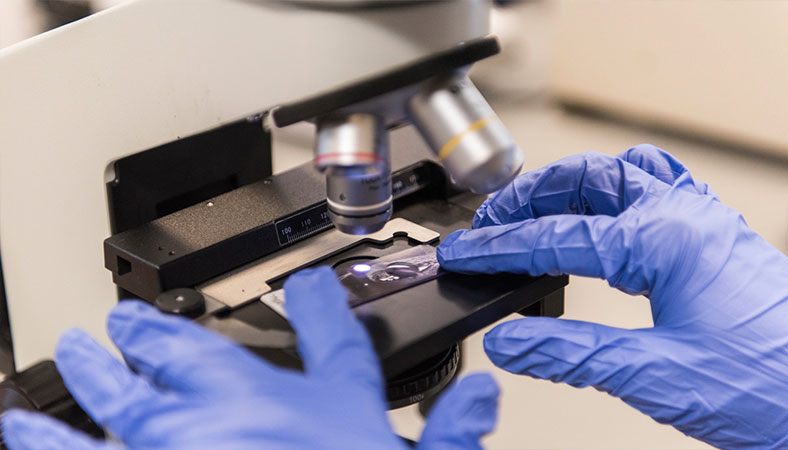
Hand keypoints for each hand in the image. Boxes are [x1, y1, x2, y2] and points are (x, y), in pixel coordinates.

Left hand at [2, 268, 498, 449]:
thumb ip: (451, 435)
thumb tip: (483, 399)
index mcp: (287, 407)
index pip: (308, 344)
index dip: (305, 309)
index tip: (293, 290)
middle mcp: (215, 417)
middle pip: (173, 359)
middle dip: (142, 337)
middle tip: (118, 321)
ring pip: (109, 401)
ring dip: (85, 375)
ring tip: (65, 355)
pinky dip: (43, 446)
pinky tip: (19, 434)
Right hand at [437, 145, 787, 448]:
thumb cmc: (770, 388)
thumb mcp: (653, 375)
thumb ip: (569, 355)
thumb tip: (510, 344)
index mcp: (666, 240)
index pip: (558, 236)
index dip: (501, 246)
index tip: (465, 252)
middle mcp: (685, 217)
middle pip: (586, 181)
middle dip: (528, 197)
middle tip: (489, 222)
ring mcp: (705, 222)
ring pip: (622, 174)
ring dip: (571, 186)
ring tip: (533, 209)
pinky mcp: (715, 238)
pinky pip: (660, 188)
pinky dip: (618, 193)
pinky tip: (604, 213)